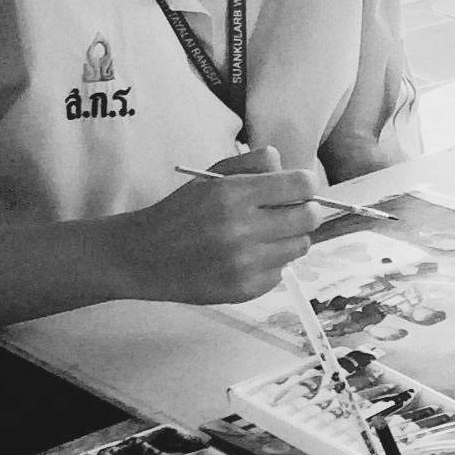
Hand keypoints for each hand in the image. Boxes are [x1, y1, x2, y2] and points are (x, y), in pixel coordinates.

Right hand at [112, 149, 325, 303]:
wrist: (145, 256)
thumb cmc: (180, 212)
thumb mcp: (210, 176)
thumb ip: (252, 165)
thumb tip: (288, 165)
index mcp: (233, 194)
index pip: (301, 185)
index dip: (305, 185)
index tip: (297, 188)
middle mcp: (242, 229)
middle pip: (309, 218)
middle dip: (304, 210)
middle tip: (289, 211)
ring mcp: (245, 263)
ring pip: (300, 246)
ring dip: (289, 237)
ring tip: (265, 235)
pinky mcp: (245, 289)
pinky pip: (281, 271)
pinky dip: (272, 262)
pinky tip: (248, 257)